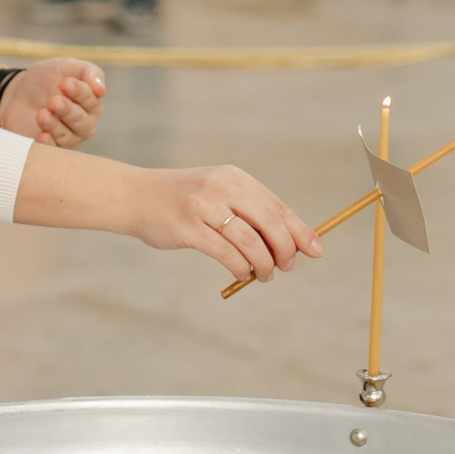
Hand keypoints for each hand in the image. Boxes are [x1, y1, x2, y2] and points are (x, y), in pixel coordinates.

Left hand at [0, 58, 104, 147]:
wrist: (18, 93)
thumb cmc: (47, 79)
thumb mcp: (66, 66)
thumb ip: (87, 72)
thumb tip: (101, 89)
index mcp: (91, 103)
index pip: (92, 100)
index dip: (80, 92)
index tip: (65, 83)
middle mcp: (83, 123)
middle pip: (83, 122)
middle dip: (69, 111)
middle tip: (53, 101)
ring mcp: (68, 137)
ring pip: (69, 138)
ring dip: (55, 126)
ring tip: (42, 114)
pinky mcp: (50, 148)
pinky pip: (53, 151)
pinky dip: (48, 145)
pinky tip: (41, 135)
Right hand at [131, 166, 323, 283]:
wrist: (137, 196)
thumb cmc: (184, 201)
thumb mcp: (218, 194)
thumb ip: (248, 212)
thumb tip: (288, 242)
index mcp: (235, 178)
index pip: (277, 206)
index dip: (300, 230)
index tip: (316, 250)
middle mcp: (222, 188)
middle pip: (269, 222)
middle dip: (285, 249)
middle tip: (288, 266)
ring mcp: (204, 207)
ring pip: (250, 241)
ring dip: (264, 263)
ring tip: (266, 275)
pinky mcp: (188, 228)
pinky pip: (226, 253)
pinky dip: (241, 267)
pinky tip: (244, 274)